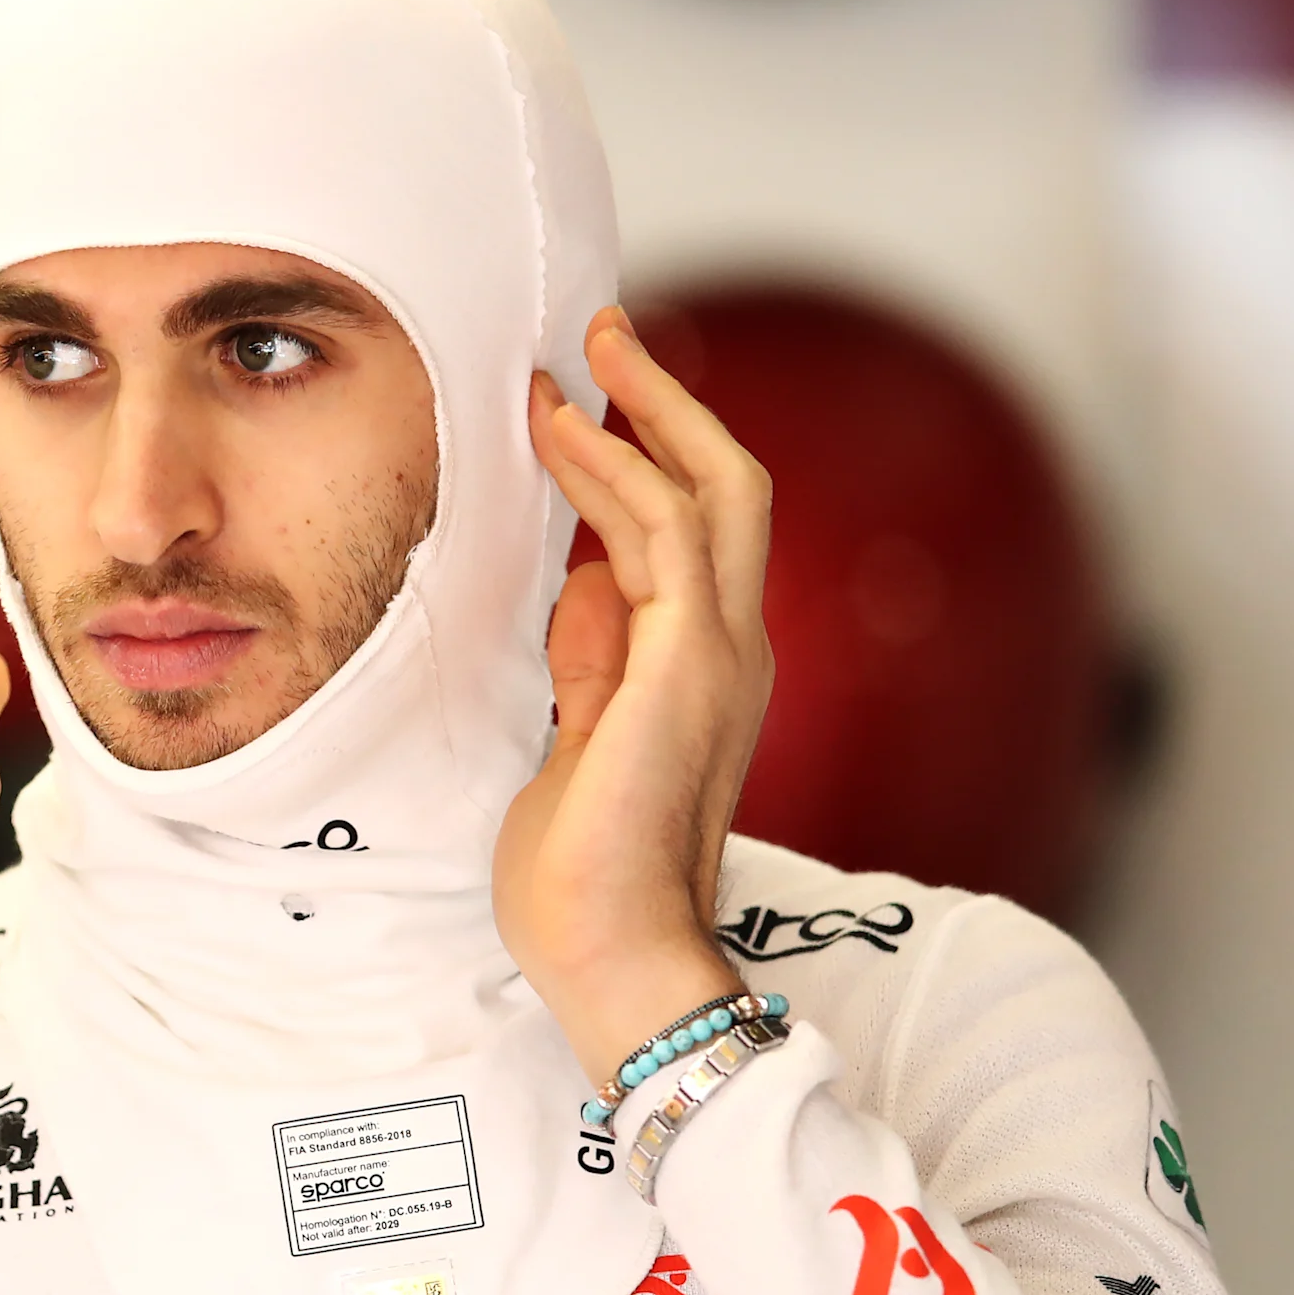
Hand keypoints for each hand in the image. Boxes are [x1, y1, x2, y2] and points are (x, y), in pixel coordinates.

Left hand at [493, 307, 774, 1088]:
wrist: (611, 956)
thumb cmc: (584, 875)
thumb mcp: (577, 743)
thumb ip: (593, 664)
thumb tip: (582, 587)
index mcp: (708, 669)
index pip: (696, 531)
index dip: (649, 454)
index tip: (587, 405)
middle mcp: (732, 650)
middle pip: (730, 484)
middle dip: (668, 401)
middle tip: (604, 338)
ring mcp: (719, 657)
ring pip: (710, 490)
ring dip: (637, 415)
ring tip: (573, 363)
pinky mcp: (685, 669)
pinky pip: (663, 538)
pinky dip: (614, 473)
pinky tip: (562, 435)